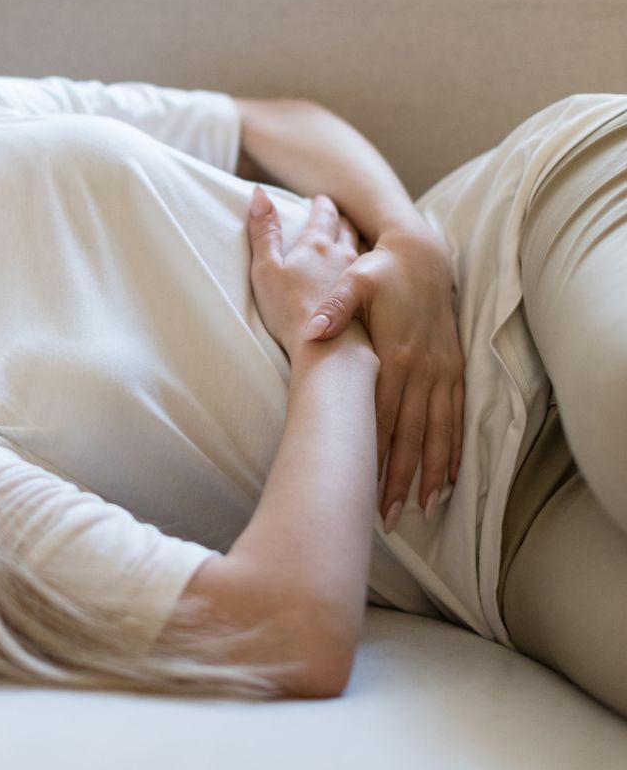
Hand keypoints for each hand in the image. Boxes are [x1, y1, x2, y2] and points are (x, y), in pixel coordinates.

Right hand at [247, 188, 368, 359]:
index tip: (320, 200)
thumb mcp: (266, 267)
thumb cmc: (289, 309)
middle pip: (346, 228)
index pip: (324, 214)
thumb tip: (259, 193)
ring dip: (355, 239)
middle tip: (336, 214)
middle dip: (340, 218)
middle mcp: (342, 256)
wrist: (326, 348)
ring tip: (351, 237)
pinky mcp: (366, 301)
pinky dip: (366, 267)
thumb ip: (264, 231)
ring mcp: (358, 279)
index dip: (321, 205)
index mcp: (316, 245)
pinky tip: (364, 275)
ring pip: (361, 249)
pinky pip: (369, 276)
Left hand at [299, 226, 465, 530]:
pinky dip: (453, 446)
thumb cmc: (381, 272)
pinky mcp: (454, 368)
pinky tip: (448, 475)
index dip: (373, 449)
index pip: (381, 412)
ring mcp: (441, 370)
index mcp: (394, 353)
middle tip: (389, 515)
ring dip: (429, 470)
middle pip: (410, 432)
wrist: (422, 254)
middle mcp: (421, 368)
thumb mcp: (354, 281)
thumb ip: (334, 308)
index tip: (362, 483)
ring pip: (438, 430)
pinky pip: (456, 415)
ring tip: (422, 508)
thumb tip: (313, 331)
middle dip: (400, 475)